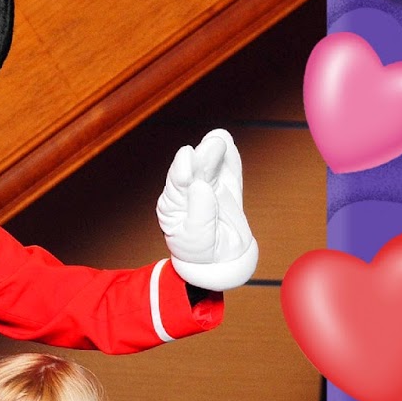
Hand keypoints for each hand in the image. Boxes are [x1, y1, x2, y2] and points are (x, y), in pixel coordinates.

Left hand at [157, 128, 258, 289]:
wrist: (223, 260)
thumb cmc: (202, 252)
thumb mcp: (196, 238)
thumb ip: (199, 212)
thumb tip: (201, 185)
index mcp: (172, 204)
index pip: (175, 183)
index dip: (182, 169)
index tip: (188, 158)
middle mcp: (186, 190)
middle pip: (193, 168)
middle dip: (202, 156)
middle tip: (212, 145)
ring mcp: (208, 184)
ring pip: (209, 165)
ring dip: (214, 151)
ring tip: (219, 140)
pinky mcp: (226, 184)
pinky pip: (228, 169)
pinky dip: (229, 156)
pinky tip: (226, 141)